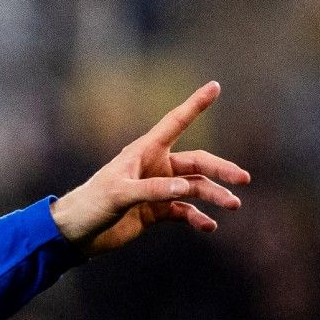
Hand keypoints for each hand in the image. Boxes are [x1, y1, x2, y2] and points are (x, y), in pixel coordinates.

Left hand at [50, 81, 249, 257]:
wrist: (75, 234)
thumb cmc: (91, 205)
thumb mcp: (119, 194)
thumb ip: (153, 190)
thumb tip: (185, 187)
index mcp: (144, 152)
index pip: (175, 123)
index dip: (195, 105)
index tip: (215, 86)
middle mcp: (155, 167)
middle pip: (197, 163)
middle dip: (220, 170)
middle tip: (243, 179)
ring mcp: (157, 189)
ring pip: (194, 188)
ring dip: (214, 195)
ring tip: (232, 205)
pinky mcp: (155, 211)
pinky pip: (184, 211)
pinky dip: (198, 217)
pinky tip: (209, 226)